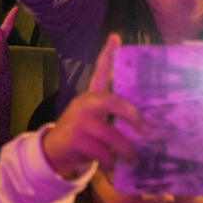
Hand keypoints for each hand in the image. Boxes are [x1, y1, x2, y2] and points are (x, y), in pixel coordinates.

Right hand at [41, 34, 143, 177]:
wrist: (54, 152)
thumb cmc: (83, 135)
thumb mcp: (96, 121)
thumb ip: (115, 118)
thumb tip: (149, 127)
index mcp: (91, 97)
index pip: (100, 71)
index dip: (108, 54)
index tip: (116, 36)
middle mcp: (84, 103)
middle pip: (114, 102)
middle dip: (134, 117)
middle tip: (148, 132)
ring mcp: (78, 120)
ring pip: (113, 135)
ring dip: (127, 151)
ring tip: (134, 160)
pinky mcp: (75, 138)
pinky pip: (103, 152)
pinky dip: (111, 162)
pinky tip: (112, 166)